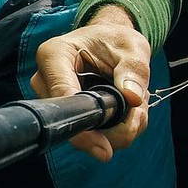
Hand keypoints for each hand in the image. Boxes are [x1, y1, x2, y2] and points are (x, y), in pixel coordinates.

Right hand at [32, 7, 151, 161]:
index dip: (83, 125)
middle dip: (114, 128)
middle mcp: (46, 81)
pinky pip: (95, 134)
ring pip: (87, 133)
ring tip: (138, 106)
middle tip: (140, 113)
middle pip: (74, 122)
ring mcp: (56, 100)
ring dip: (120, 129)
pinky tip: (130, 111)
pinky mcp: (69, 112)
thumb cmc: (115, 40)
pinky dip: (119, 129)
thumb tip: (133, 98)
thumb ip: (134, 70)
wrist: (109, 42)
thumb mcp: (132, 47)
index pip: (63, 98)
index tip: (104, 147)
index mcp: (54, 56)